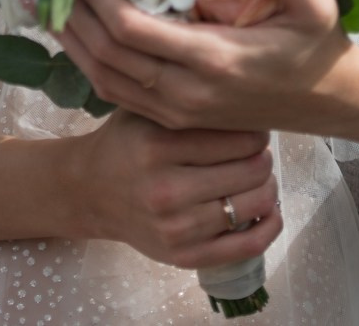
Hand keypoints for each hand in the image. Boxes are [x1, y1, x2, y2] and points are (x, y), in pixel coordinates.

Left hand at [57, 0, 358, 134]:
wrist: (329, 102)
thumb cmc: (319, 46)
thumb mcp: (316, 4)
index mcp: (214, 59)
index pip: (132, 30)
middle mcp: (186, 91)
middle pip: (106, 55)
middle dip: (73, 13)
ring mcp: (177, 110)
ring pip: (102, 78)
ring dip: (71, 40)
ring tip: (49, 0)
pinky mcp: (174, 117)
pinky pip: (116, 94)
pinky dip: (88, 64)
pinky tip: (76, 35)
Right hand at [57, 110, 281, 270]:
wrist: (90, 192)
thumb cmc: (125, 144)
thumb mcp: (145, 112)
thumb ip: (187, 103)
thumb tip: (248, 101)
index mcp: (157, 147)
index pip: (239, 137)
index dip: (256, 131)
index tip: (254, 129)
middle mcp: (166, 190)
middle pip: (252, 170)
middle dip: (263, 157)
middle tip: (257, 152)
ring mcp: (176, 229)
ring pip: (255, 205)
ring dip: (267, 187)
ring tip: (257, 176)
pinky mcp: (184, 257)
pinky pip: (247, 246)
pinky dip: (269, 226)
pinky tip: (268, 210)